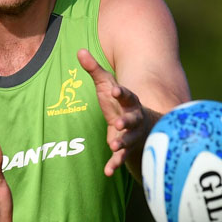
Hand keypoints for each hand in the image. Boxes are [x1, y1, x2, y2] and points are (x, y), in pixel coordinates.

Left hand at [77, 49, 150, 176]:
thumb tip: (79, 50)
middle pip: (132, 119)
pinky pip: (121, 157)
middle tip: (118, 124)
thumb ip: (94, 70)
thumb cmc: (119, 102)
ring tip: (114, 146)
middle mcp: (134, 118)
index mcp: (130, 101)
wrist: (142, 124)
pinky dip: (115, 164)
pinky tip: (107, 171)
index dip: (121, 93)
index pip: (127, 95)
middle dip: (126, 121)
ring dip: (122, 143)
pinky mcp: (127, 149)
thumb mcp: (107, 85)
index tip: (115, 90)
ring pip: (129, 140)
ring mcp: (132, 135)